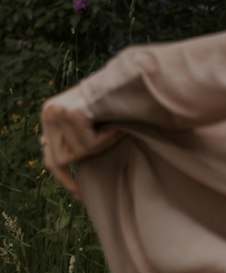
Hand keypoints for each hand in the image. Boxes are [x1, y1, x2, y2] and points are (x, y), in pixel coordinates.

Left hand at [40, 85, 122, 199]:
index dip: (64, 178)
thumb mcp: (91, 119)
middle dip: (89, 156)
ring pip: (78, 153)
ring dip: (102, 144)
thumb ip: (72, 133)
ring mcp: (59, 112)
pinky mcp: (73, 114)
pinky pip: (90, 144)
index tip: (79, 194)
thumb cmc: (117, 100)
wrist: (134, 78)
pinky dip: (108, 138)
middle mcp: (50, 112)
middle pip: (61, 159)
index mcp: (50, 112)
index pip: (50, 156)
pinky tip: (117, 124)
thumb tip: (44, 145)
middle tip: (110, 143)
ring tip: (116, 126)